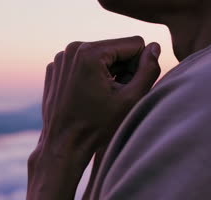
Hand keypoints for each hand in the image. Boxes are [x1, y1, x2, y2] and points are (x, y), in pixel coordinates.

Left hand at [39, 36, 160, 155]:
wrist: (63, 145)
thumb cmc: (97, 127)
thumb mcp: (131, 99)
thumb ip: (149, 69)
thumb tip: (155, 47)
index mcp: (90, 52)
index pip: (134, 44)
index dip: (139, 67)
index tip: (128, 89)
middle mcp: (72, 48)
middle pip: (116, 49)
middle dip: (122, 69)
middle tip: (116, 96)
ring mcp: (61, 58)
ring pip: (100, 56)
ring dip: (108, 73)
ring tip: (102, 98)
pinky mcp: (55, 68)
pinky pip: (83, 63)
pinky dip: (90, 76)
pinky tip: (87, 97)